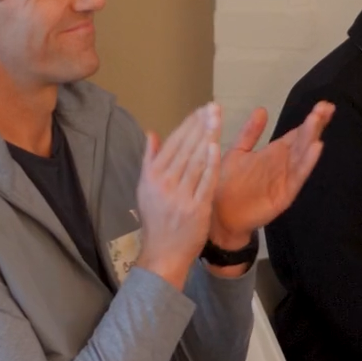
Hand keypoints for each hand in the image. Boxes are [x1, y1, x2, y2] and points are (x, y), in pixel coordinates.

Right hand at [133, 103, 220, 289]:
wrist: (163, 253)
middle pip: (186, 149)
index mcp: (152, 176)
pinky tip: (216, 146)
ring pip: (196, 161)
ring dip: (207, 137)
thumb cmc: (156, 220)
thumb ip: (149, 160)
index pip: (172, 144)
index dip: (188, 125)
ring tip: (216, 118)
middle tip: (213, 107)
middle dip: (200, 125)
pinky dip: (210, 164)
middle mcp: (165, 183)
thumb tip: (151, 133)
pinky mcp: (196, 209)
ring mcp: (181, 196)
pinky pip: (205, 182)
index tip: (201, 110)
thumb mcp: (145, 189)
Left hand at [209, 102, 334, 250]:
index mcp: (274, 153)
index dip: (310, 120)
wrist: (217, 215)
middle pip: (303, 142)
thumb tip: (262, 109)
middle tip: (327, 108)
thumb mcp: (238, 152)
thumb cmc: (225, 184)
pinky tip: (316, 149)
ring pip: (302, 157)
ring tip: (319, 122)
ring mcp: (285, 180)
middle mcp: (283, 165)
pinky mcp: (283, 196)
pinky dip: (307, 164)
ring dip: (311, 139)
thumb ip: (250, 133)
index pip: (297, 134)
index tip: (324, 105)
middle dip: (315, 125)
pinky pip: (297, 178)